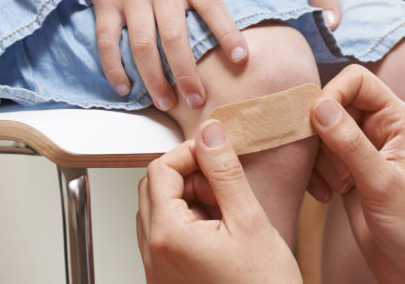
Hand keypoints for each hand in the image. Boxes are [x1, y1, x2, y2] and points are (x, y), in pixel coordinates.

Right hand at [81, 0, 247, 110]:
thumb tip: (251, 2)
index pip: (214, 9)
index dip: (229, 33)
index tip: (241, 59)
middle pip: (176, 38)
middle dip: (187, 74)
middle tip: (197, 102)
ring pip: (142, 45)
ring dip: (154, 78)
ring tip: (165, 103)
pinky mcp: (106, 1)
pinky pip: (108, 40)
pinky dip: (114, 68)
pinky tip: (124, 89)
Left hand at [137, 120, 301, 283]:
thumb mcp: (250, 221)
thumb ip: (225, 173)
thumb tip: (211, 135)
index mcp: (169, 236)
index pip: (160, 169)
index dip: (190, 152)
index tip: (218, 152)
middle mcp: (154, 254)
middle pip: (155, 188)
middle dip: (188, 175)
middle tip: (225, 183)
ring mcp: (159, 270)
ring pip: (160, 211)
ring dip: (190, 198)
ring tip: (229, 211)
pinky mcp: (169, 279)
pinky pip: (168, 237)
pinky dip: (191, 222)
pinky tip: (223, 231)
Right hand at [308, 65, 404, 283]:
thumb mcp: (381, 183)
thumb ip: (350, 143)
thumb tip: (320, 106)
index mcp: (398, 119)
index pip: (357, 79)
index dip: (333, 94)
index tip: (319, 123)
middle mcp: (381, 128)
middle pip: (334, 103)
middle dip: (323, 134)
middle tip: (337, 167)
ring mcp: (363, 149)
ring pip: (321, 131)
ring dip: (320, 159)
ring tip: (340, 186)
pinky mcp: (349, 170)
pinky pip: (319, 157)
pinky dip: (316, 174)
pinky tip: (329, 196)